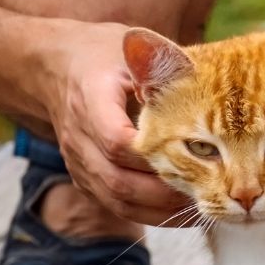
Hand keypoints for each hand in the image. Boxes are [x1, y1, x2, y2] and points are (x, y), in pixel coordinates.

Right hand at [39, 20, 192, 224]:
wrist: (56, 67)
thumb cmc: (104, 55)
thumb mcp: (130, 50)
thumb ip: (161, 66)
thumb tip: (208, 76)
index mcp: (91, 99)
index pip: (117, 139)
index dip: (152, 154)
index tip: (191, 155)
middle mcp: (79, 136)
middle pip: (118, 179)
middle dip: (164, 191)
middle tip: (206, 189)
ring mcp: (78, 161)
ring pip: (116, 199)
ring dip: (159, 209)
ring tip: (199, 204)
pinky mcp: (84, 177)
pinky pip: (115, 205)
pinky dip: (150, 213)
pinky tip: (181, 211)